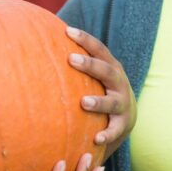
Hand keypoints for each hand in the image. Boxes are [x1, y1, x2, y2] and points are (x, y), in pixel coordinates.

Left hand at [66, 26, 135, 156]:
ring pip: (112, 102)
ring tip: (83, 102)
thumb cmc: (100, 88)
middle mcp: (118, 83)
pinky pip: (115, 130)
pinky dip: (107, 135)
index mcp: (111, 67)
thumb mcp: (95, 73)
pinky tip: (96, 139)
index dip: (85, 39)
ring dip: (99, 102)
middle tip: (71, 59)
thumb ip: (77, 59)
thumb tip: (45, 37)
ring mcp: (122, 104)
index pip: (99, 49)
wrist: (126, 115)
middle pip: (107, 71)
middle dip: (90, 65)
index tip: (68, 31)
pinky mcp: (122, 125)